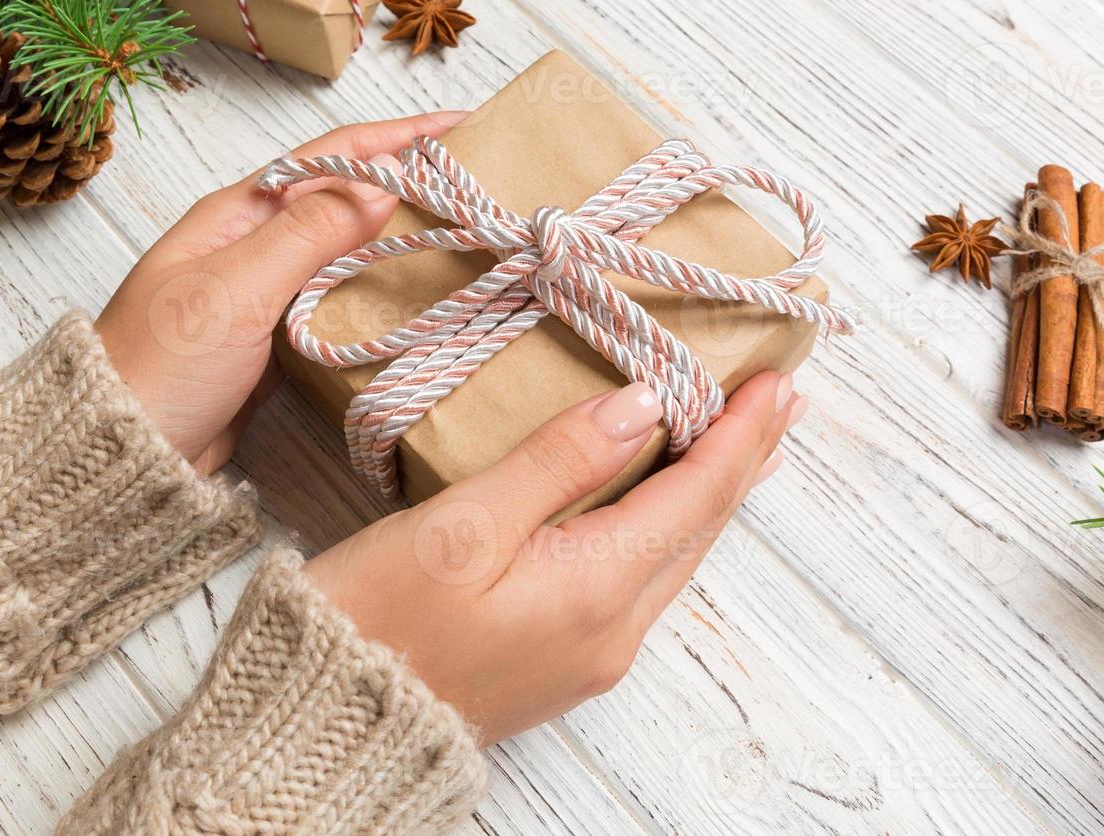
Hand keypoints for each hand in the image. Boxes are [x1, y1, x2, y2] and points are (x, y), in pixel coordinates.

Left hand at [95, 111, 466, 473]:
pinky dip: (380, 294)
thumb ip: (308, 234)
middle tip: (476, 178)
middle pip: (343, 199)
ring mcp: (264, 295)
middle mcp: (252, 245)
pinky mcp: (275, 344)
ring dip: (399, 237)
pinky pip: (338, 303)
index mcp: (236, 215)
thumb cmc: (162, 365)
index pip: (329, 158)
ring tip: (461, 228)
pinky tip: (416, 295)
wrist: (124, 453)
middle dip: (406, 181)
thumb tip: (381, 187)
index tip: (458, 125)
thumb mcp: (236, 287)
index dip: (396, 138)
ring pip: (346, 252)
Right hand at [304, 371, 807, 745]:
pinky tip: (660, 507)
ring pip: (672, 558)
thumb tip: (644, 406)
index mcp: (597, 591)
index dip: (740, 435)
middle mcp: (613, 632)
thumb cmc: (377, 619)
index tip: (777, 382)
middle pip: (697, 530)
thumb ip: (558, 462)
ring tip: (738, 446)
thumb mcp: (463, 526)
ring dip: (707, 496)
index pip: (696, 495)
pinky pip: (639, 582)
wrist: (326, 723)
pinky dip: (664, 529)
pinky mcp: (560, 663)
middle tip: (775, 402)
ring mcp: (590, 656)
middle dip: (740, 462)